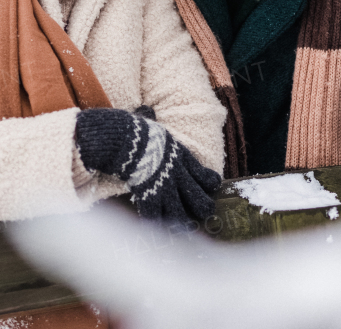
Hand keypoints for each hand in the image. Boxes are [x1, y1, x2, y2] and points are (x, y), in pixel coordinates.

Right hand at [75, 107, 221, 224]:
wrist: (127, 140)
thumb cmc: (136, 129)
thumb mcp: (150, 122)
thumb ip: (151, 120)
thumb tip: (145, 111)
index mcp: (180, 155)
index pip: (201, 172)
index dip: (209, 181)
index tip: (213, 185)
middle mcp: (176, 173)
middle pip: (196, 195)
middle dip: (202, 205)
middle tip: (206, 212)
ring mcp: (164, 187)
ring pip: (179, 211)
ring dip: (183, 221)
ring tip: (187, 230)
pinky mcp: (149, 196)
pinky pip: (155, 215)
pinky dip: (156, 223)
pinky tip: (157, 230)